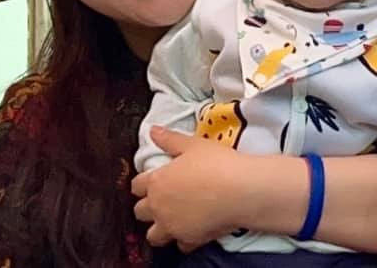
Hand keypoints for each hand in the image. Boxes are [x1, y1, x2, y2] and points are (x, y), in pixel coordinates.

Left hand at [132, 126, 243, 250]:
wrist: (240, 191)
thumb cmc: (216, 164)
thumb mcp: (191, 144)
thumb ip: (169, 139)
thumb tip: (153, 131)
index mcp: (157, 182)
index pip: (136, 186)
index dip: (141, 184)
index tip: (148, 182)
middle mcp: (160, 206)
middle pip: (140, 212)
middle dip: (146, 207)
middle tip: (159, 200)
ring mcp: (173, 226)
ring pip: (153, 236)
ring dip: (158, 228)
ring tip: (169, 219)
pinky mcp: (190, 240)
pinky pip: (180, 245)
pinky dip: (183, 239)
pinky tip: (191, 229)